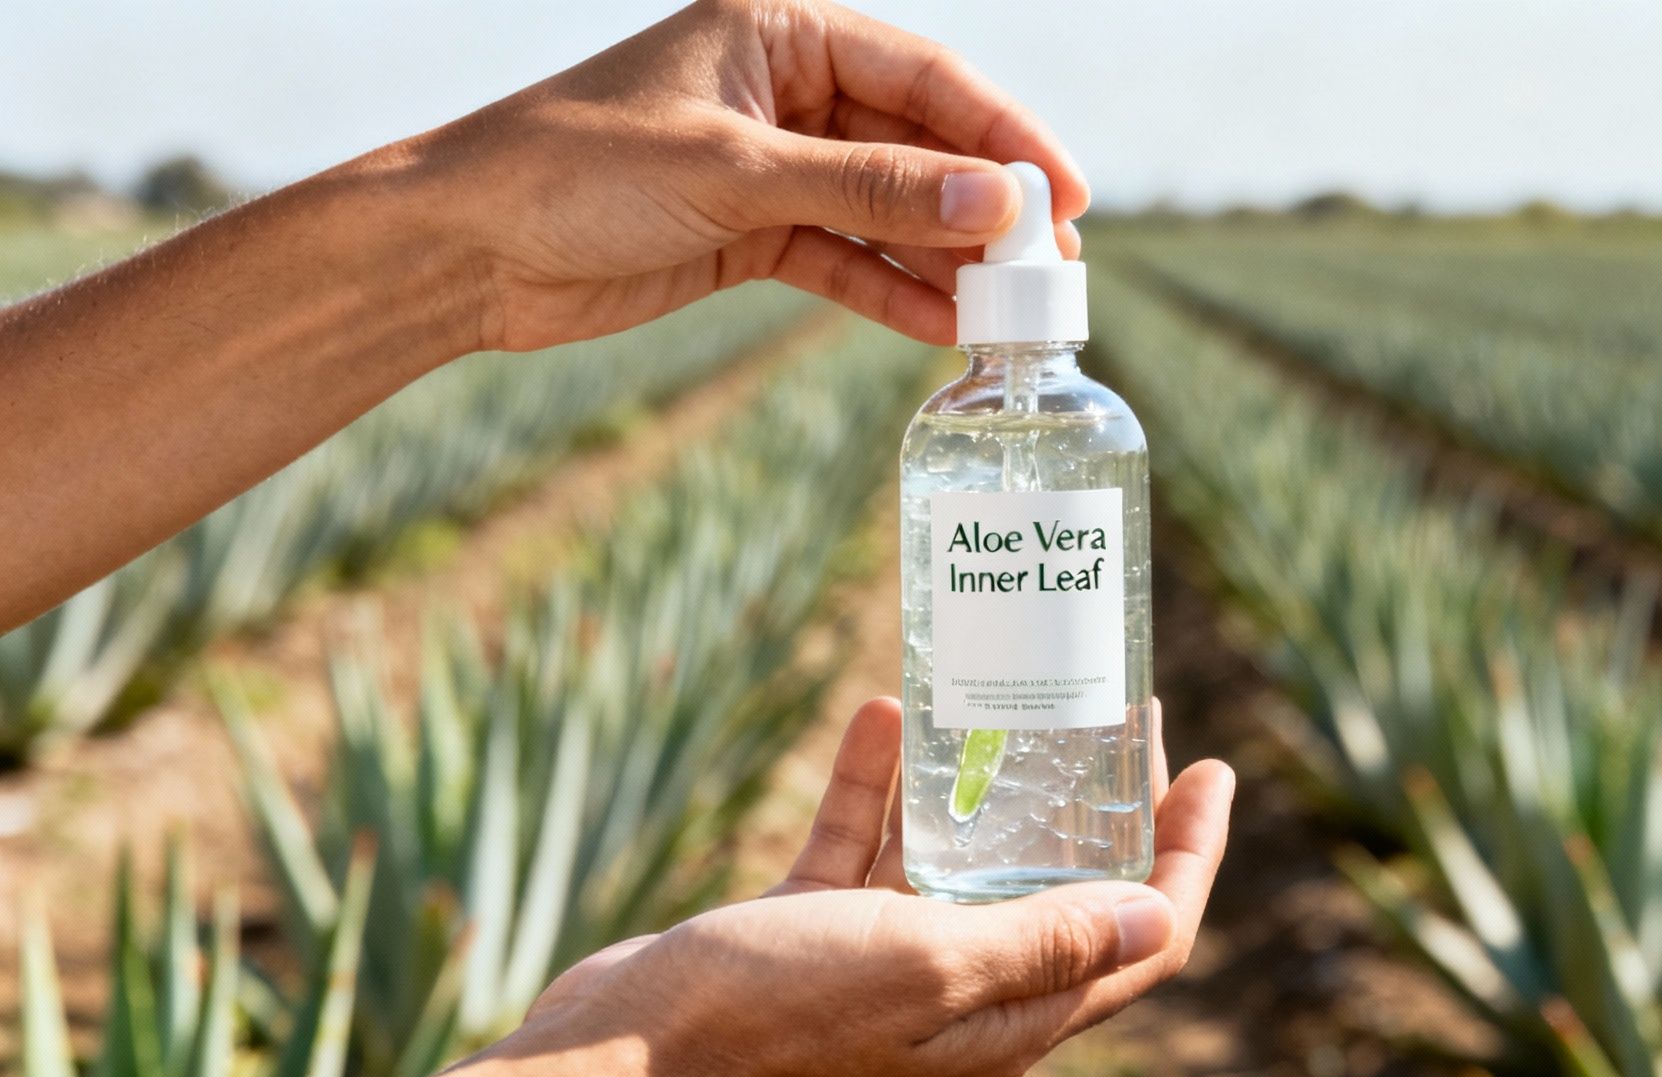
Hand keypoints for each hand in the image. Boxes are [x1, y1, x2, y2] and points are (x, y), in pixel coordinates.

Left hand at [396, 0, 1088, 350]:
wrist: (464, 248)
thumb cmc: (575, 170)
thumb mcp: (737, 173)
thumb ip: (871, 191)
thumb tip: (997, 204)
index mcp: (782, 30)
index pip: (925, 76)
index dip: (1004, 134)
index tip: (1066, 194)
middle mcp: (785, 91)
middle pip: (917, 145)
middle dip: (984, 209)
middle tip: (1053, 269)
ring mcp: (772, 166)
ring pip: (887, 210)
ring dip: (944, 261)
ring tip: (1009, 315)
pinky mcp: (750, 232)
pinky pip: (844, 260)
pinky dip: (888, 293)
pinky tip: (939, 329)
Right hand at [487, 698, 1232, 1076]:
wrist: (616, 1057)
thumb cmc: (774, 1014)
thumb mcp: (927, 968)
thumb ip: (1042, 941)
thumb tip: (1157, 918)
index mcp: (1005, 1020)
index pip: (1139, 939)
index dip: (1186, 856)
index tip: (1212, 769)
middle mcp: (957, 994)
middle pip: (1061, 887)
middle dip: (1100, 802)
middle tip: (1122, 711)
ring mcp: (881, 963)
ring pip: (957, 858)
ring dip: (980, 780)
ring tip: (1007, 693)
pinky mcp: (810, 932)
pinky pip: (863, 846)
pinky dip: (877, 785)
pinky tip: (885, 715)